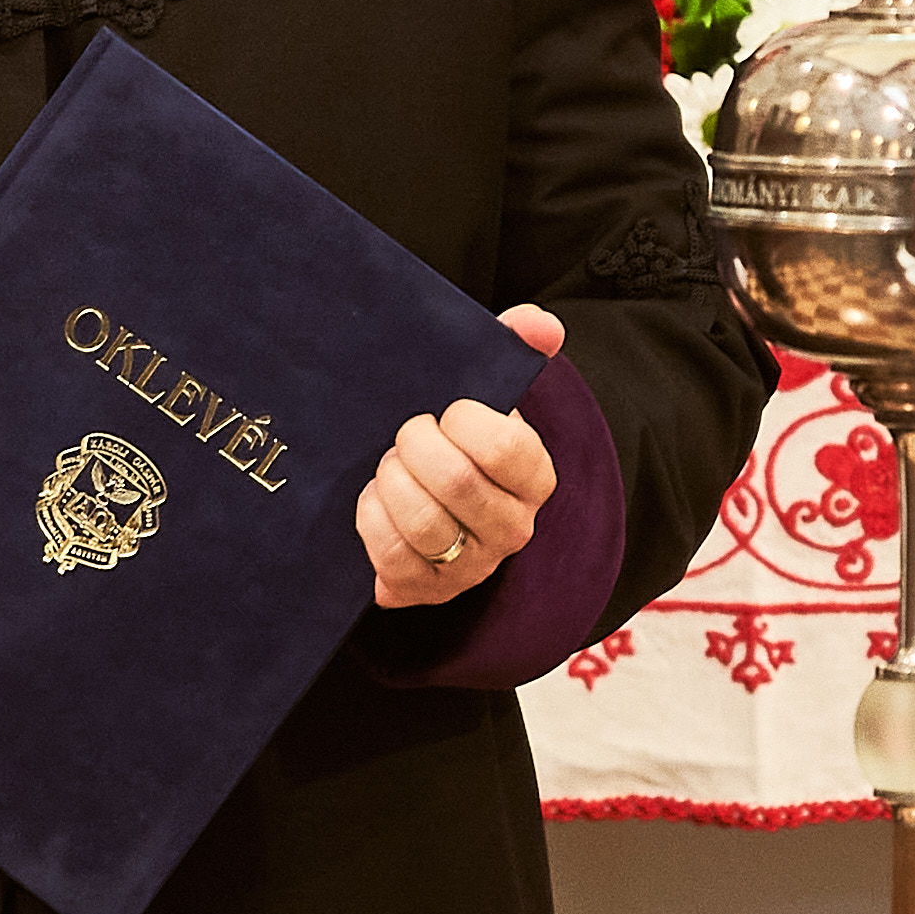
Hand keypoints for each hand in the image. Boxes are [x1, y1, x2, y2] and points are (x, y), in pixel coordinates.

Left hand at [360, 306, 564, 608]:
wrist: (427, 498)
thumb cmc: (457, 438)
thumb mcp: (486, 389)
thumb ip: (516, 345)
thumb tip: (542, 323)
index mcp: (536, 477)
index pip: (507, 446)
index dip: (464, 422)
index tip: (446, 412)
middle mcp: (513, 528)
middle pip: (457, 484)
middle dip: (415, 448)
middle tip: (405, 434)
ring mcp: (473, 565)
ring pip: (422, 523)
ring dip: (391, 483)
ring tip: (388, 466)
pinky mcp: (429, 590)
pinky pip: (391, 558)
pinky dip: (372, 521)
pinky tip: (375, 501)